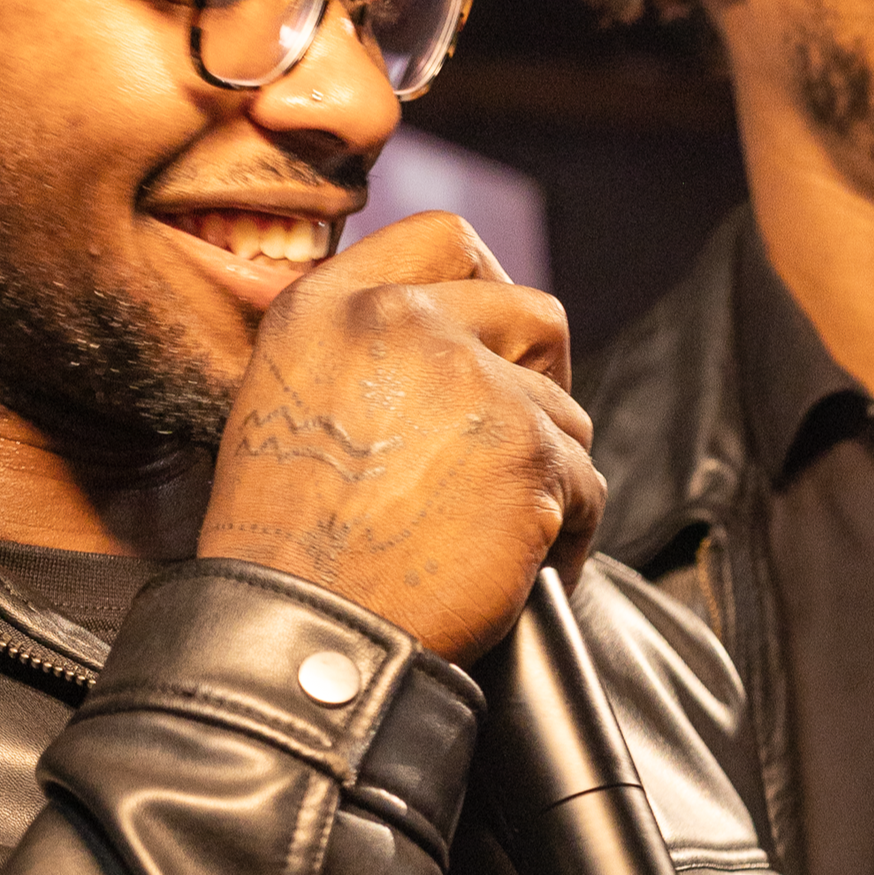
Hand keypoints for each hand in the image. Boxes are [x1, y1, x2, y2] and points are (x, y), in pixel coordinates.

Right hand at [198, 212, 603, 663]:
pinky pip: (588, 483)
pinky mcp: (530, 449)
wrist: (300, 633)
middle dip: (544, 377)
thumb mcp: (287, 408)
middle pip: (532, 313)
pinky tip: (525, 571)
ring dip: (549, 473)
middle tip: (524, 441)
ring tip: (501, 534)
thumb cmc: (285, 550)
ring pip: (565, 411)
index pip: (445, 241)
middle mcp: (402, 322)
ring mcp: (473, 380)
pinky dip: (571, 535)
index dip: (490, 288)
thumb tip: (454, 346)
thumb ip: (363, 357)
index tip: (501, 341)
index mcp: (330, 307)